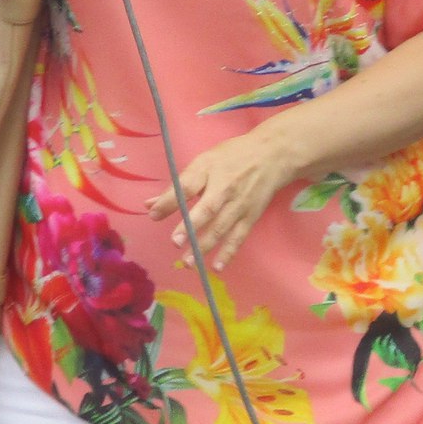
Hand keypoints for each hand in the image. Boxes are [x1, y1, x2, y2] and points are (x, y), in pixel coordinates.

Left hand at [145, 122, 300, 270]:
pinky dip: (228, 252)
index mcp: (210, 169)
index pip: (188, 185)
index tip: (153, 214)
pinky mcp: (251, 217)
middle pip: (208, 208)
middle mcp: (225, 188)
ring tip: (188, 262)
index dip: (171, 200)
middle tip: (175, 242)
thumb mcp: (204, 162)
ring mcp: (239, 204)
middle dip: (191, 226)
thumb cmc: (232, 158)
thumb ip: (178, 186)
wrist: (272, 156)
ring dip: (205, 245)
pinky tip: (216, 267)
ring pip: (221, 227)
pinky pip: (238, 237)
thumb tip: (150, 205)